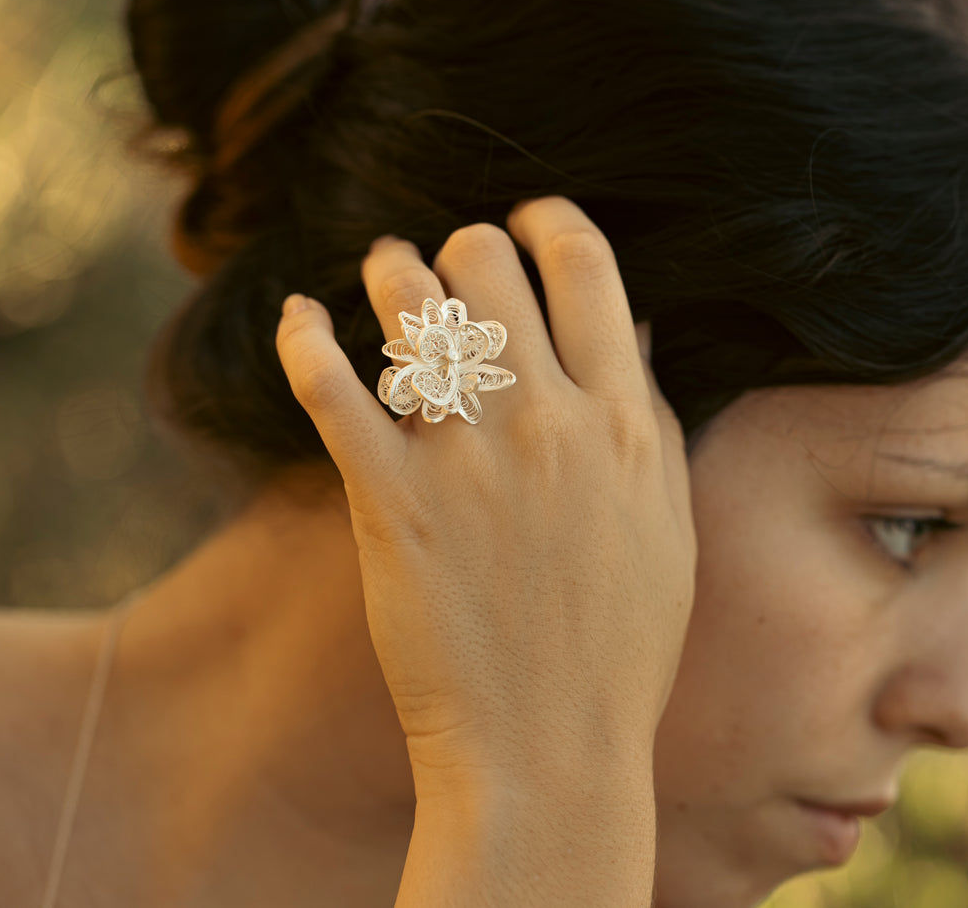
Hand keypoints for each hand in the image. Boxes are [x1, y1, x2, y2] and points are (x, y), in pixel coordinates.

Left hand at [273, 196, 695, 788]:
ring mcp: (465, 459)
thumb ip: (645, 414)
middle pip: (487, 262)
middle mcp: (547, 422)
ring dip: (391, 271)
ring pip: (410, 301)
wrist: (549, 747)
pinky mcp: (388, 502)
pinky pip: (328, 386)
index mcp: (622, 422)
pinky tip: (300, 317)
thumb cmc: (619, 642)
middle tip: (451, 272)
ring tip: (383, 275)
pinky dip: (303, 337)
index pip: (584, 264)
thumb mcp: (667, 521)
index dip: (547, 220)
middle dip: (465, 249)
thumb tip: (625, 322)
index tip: (526, 222)